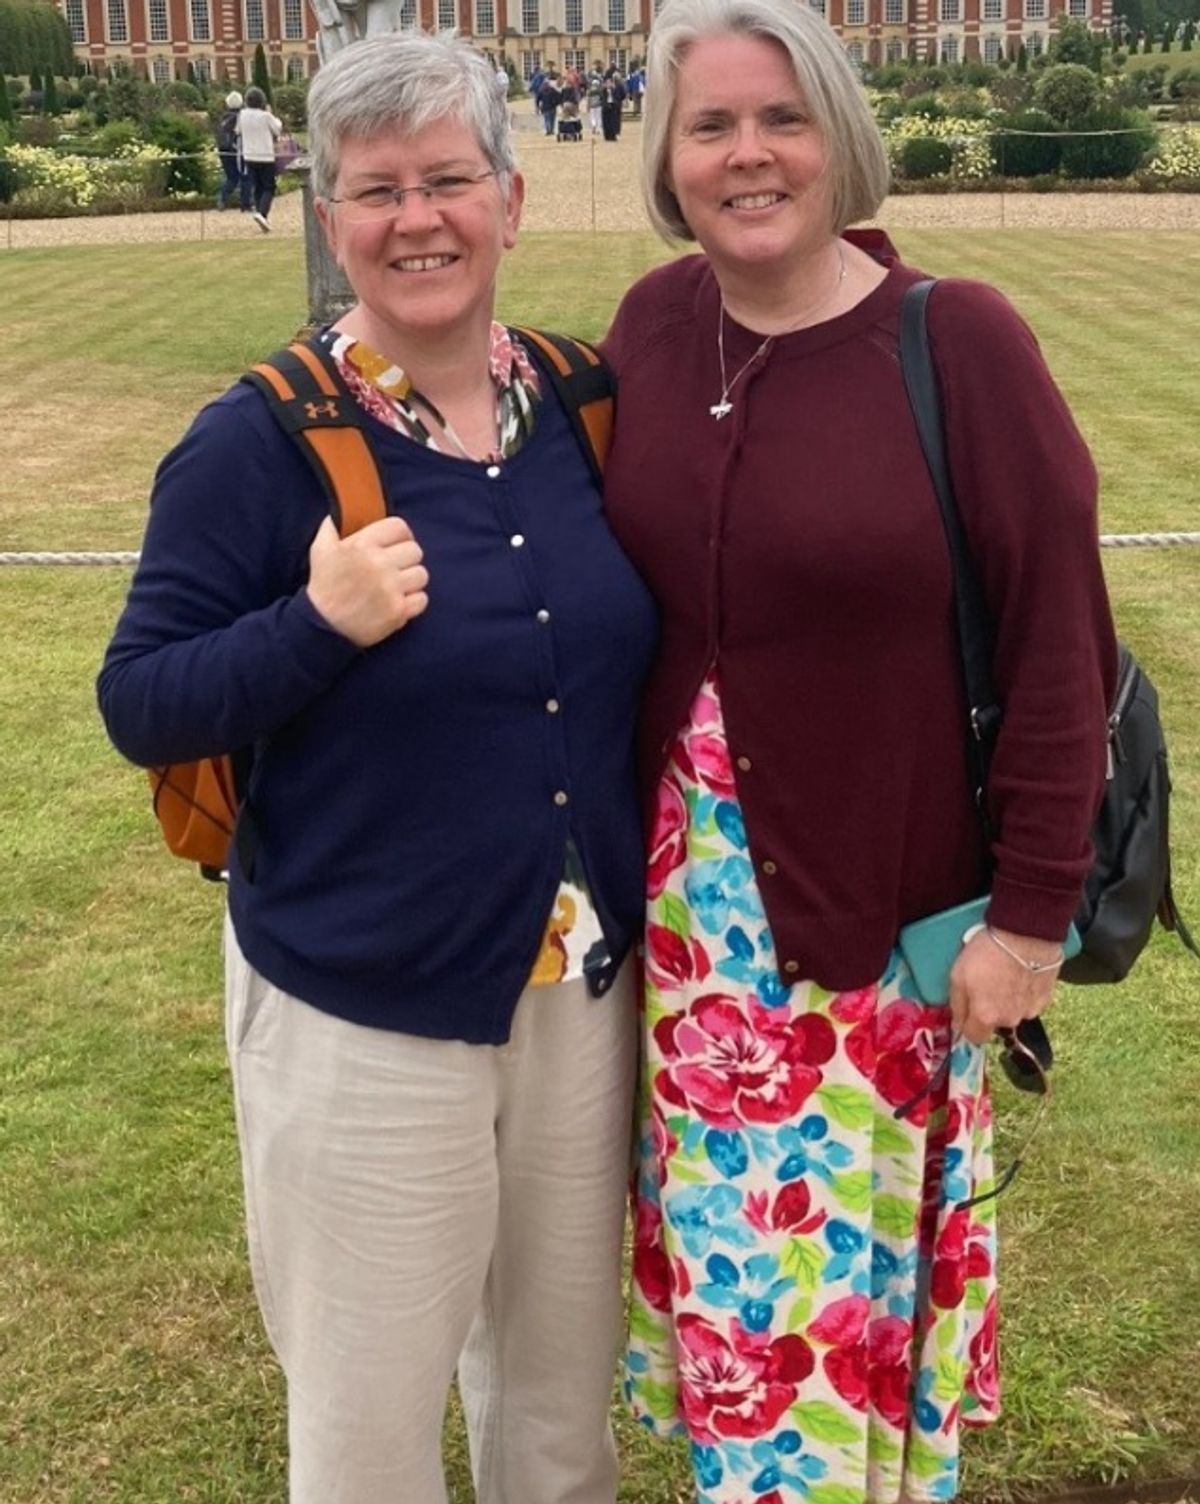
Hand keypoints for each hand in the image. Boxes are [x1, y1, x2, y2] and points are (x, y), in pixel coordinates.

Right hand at [306, 515, 428, 647]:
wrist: (322, 625)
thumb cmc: (324, 585)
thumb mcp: (321, 549)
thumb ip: (332, 526)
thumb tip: (341, 512)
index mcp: (363, 545)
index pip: (399, 527)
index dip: (401, 534)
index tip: (397, 543)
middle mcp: (380, 565)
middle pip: (415, 551)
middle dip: (407, 558)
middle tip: (396, 567)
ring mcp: (391, 589)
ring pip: (421, 575)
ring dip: (412, 580)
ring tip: (398, 585)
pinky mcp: (398, 611)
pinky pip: (422, 599)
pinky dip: (414, 601)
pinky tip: (400, 601)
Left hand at [948, 926, 1061, 1045]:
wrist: (1026, 934)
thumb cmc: (988, 952)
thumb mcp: (957, 976)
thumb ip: (957, 1006)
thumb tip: (957, 1026)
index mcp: (986, 1017)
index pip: (975, 1038)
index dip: (968, 1026)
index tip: (966, 1012)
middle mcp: (1010, 1019)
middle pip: (995, 1023)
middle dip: (988, 1009)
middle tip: (985, 983)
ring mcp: (1031, 1010)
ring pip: (1014, 1012)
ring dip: (1008, 1000)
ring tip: (1005, 974)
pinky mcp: (1046, 997)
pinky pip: (1030, 1001)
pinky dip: (1024, 992)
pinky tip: (1021, 973)